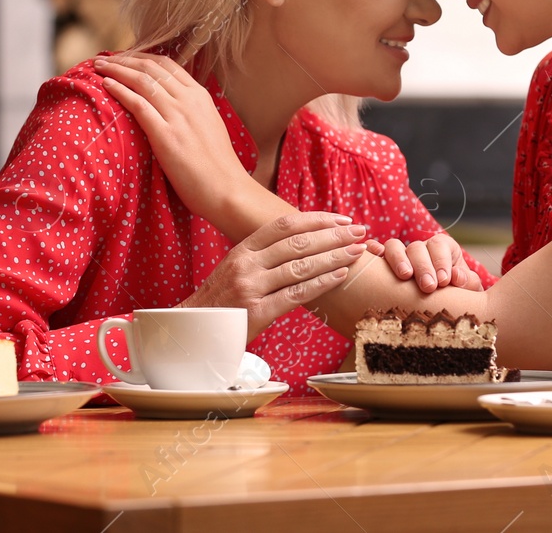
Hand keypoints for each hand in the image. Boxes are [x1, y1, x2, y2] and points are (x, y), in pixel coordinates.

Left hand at [96, 53, 246, 222]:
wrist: (227, 190)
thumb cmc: (218, 167)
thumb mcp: (209, 127)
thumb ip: (192, 112)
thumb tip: (172, 108)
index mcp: (201, 96)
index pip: (167, 65)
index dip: (142, 57)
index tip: (125, 57)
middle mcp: (189, 100)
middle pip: (151, 67)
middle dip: (125, 59)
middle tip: (104, 59)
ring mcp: (178, 116)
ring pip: (142, 80)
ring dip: (117, 70)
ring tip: (98, 67)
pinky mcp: (166, 135)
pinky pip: (138, 104)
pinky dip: (120, 90)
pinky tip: (105, 85)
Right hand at [181, 211, 367, 338]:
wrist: (191, 333)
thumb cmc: (220, 303)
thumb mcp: (235, 270)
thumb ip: (263, 258)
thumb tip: (301, 245)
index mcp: (242, 250)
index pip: (284, 225)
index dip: (316, 219)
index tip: (342, 219)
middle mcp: (245, 264)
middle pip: (297, 242)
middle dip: (333, 235)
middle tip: (360, 231)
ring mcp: (250, 287)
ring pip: (301, 266)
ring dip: (334, 256)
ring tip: (357, 251)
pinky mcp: (256, 313)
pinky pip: (296, 294)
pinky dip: (321, 283)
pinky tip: (340, 276)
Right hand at [365, 234, 485, 292]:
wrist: (443, 309)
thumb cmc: (457, 296)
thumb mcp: (467, 289)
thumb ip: (467, 282)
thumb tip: (457, 277)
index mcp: (442, 249)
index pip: (439, 246)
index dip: (441, 261)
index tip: (444, 281)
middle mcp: (420, 250)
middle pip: (417, 248)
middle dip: (423, 266)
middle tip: (428, 286)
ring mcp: (400, 256)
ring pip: (394, 247)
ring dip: (399, 259)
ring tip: (405, 276)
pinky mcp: (384, 266)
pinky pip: (375, 252)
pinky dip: (373, 251)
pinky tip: (373, 256)